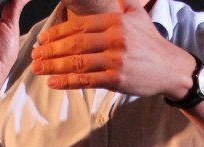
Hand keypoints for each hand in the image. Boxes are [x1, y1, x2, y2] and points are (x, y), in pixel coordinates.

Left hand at [29, 0, 193, 96]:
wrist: (169, 68)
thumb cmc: (150, 43)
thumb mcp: (137, 15)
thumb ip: (121, 3)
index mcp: (115, 21)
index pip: (79, 26)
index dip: (57, 33)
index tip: (42, 39)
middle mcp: (114, 39)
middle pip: (75, 44)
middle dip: (51, 50)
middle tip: (34, 55)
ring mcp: (115, 60)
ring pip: (77, 63)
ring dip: (53, 66)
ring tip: (37, 68)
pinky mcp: (116, 80)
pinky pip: (85, 80)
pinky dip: (67, 81)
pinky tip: (53, 82)